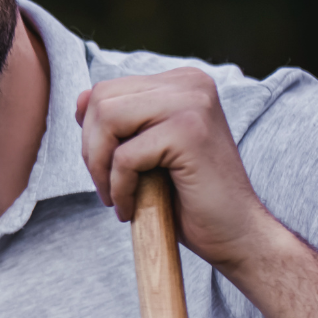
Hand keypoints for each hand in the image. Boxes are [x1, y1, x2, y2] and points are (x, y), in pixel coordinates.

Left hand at [74, 67, 284, 271]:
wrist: (236, 235)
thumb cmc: (189, 198)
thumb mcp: (146, 151)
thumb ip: (120, 122)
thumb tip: (81, 98)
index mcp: (182, 82)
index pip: (107, 90)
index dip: (94, 136)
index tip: (108, 170)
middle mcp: (190, 83)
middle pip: (102, 100)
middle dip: (92, 150)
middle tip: (107, 187)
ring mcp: (193, 103)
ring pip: (107, 120)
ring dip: (100, 167)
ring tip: (116, 197)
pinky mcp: (189, 132)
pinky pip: (124, 156)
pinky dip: (119, 188)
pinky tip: (132, 209)